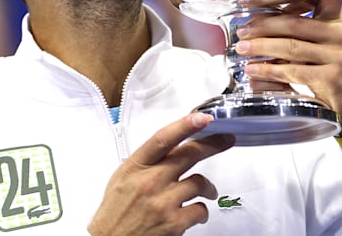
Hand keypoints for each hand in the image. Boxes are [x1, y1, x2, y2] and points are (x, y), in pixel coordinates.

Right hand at [88, 114, 234, 235]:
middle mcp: (150, 181)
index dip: (185, 125)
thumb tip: (174, 148)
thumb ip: (148, 162)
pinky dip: (201, 211)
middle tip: (226, 139)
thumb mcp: (124, 177)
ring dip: (208, 188)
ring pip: (200, 183)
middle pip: (189, 155)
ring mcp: (163, 202)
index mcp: (136, 166)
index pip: (163, 139)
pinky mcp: (173, 223)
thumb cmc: (116, 211)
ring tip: (208, 191)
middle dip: (213, 144)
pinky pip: (200, 209)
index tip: (203, 117)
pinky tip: (195, 213)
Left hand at [236, 0, 341, 129]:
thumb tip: (252, 26)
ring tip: (241, 49)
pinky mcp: (329, 79)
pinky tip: (253, 71)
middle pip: (295, 23)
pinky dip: (268, 70)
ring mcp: (336, 57)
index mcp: (335, 22)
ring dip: (260, 48)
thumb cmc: (326, 70)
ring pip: (290, 48)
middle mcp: (339, 35)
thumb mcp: (317, 46)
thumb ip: (293, 33)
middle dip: (263, 25)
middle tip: (241, 30)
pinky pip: (291, 71)